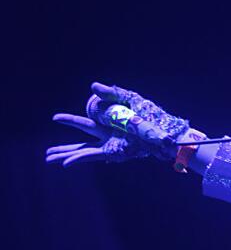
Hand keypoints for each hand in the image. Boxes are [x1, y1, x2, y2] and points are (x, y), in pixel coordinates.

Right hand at [45, 83, 189, 165]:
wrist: (165, 130)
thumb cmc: (151, 115)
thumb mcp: (129, 99)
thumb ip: (110, 93)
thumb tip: (92, 86)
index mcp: (108, 125)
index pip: (84, 123)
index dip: (69, 121)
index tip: (54, 118)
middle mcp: (107, 138)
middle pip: (79, 143)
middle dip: (63, 148)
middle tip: (47, 154)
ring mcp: (109, 146)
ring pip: (81, 152)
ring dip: (65, 156)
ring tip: (48, 160)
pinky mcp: (113, 153)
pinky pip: (91, 155)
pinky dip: (78, 159)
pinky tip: (65, 163)